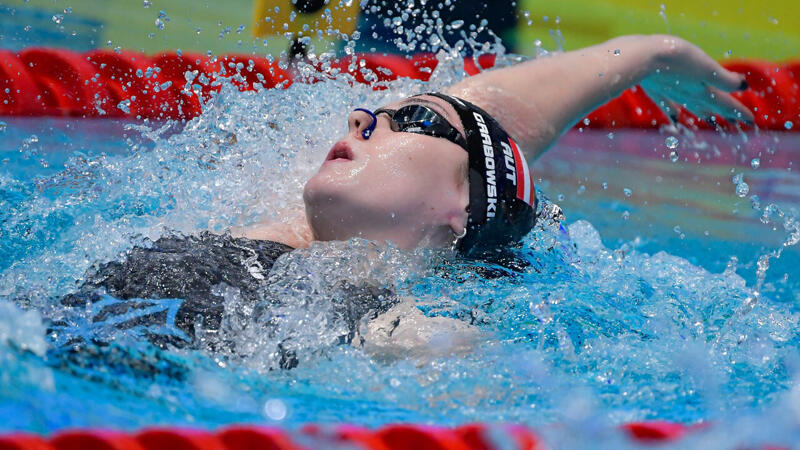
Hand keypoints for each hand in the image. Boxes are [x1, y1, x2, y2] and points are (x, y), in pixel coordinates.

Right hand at [639, 35, 754, 124]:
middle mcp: (689, 95)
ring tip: (710, 120)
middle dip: (725, 114)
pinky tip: (674, 119)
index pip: (726, 103)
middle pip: (711, 106)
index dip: (740, 111)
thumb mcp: (705, 67)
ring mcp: (671, 94)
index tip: (752, 122)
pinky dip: (673, 112)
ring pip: (691, 106)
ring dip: (703, 113)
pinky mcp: (655, 89)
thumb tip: (743, 87)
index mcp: (703, 90)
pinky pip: (667, 104)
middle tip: (737, 124)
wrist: (640, 59)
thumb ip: (725, 79)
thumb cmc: (675, 59)